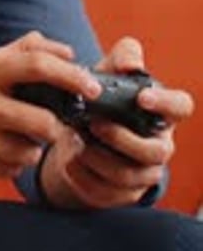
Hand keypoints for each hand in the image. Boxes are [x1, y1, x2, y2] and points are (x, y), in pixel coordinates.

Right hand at [0, 32, 101, 179]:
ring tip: (18, 139)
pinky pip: (9, 169)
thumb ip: (13, 53)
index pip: (34, 64)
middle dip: (57, 127)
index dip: (69, 74)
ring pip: (28, 150)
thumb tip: (53, 45)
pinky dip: (11, 164)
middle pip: (40, 118)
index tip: (91, 84)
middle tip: (59, 126)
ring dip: (32, 148)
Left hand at [40, 36, 193, 209]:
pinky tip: (70, 161)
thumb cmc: (102, 98)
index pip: (181, 106)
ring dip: (100, 159)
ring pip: (130, 175)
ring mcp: (143, 172)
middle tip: (94, 125)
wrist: (78, 133)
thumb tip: (130, 64)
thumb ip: (123, 56)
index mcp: (161, 111)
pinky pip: (108, 193)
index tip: (141, 98)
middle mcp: (159, 144)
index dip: (165, 104)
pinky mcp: (122, 193)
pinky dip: (85, 177)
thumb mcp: (110, 71)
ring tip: (76, 142)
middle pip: (156, 152)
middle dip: (123, 139)